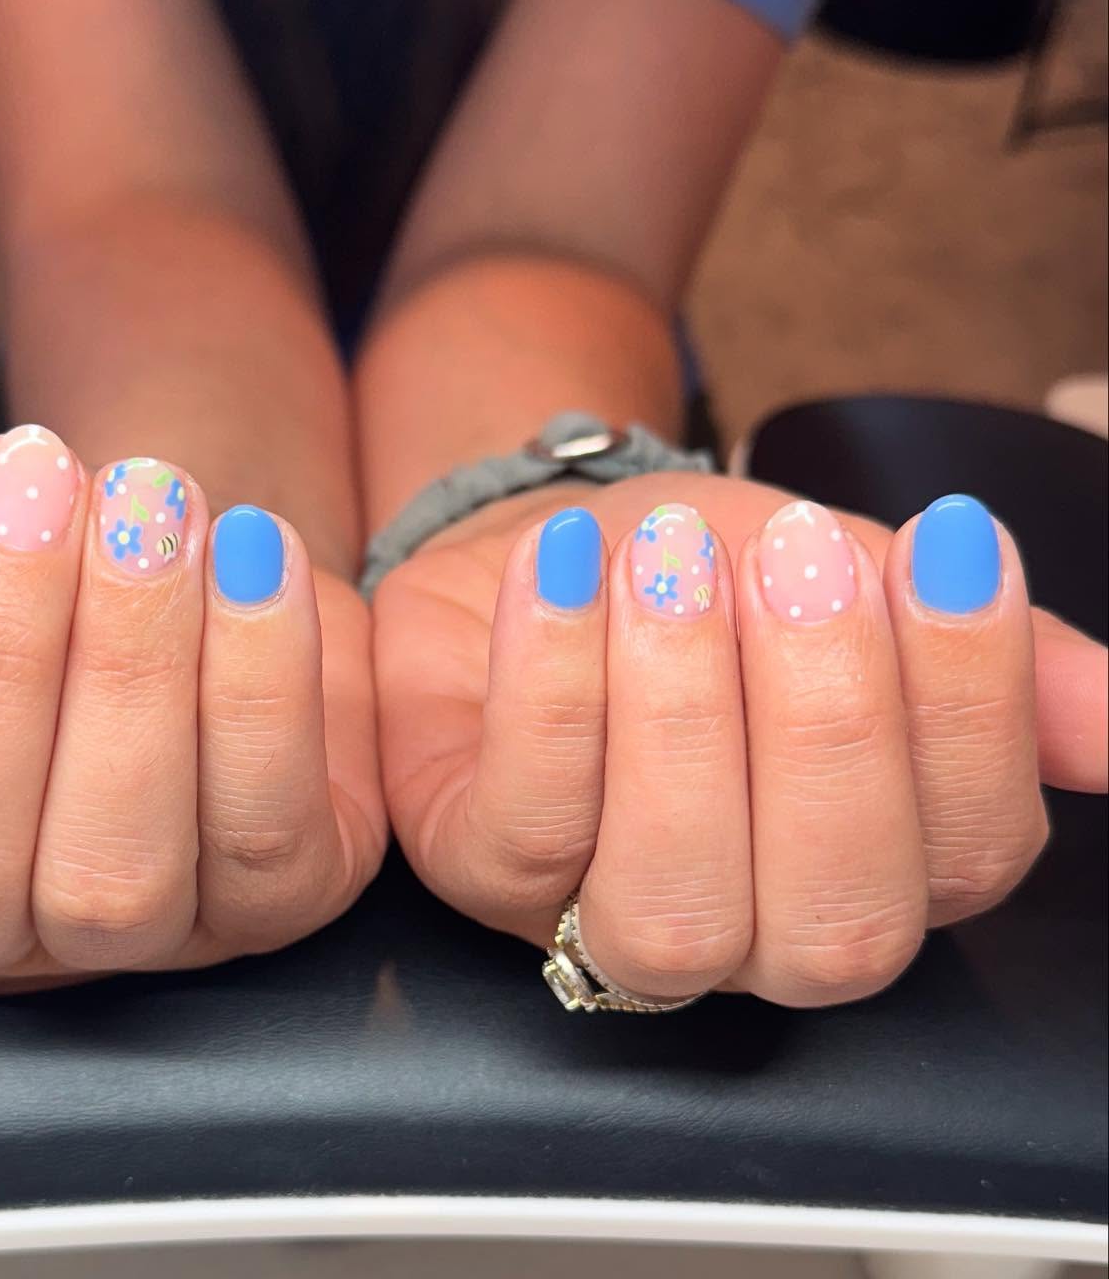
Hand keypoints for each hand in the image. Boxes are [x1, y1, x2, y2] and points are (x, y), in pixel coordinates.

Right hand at [0, 428, 384, 992]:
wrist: (203, 563)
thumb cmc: (39, 565)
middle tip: (29, 484)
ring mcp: (138, 931)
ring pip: (112, 860)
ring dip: (127, 664)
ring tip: (147, 508)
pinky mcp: (276, 899)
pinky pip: (264, 825)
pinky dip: (259, 685)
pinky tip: (252, 559)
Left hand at [373, 473, 1107, 1007]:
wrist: (546, 548)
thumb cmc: (704, 577)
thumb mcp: (855, 584)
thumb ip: (988, 661)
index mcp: (873, 864)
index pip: (971, 852)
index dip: (968, 706)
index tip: (948, 543)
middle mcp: (752, 926)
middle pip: (834, 919)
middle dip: (829, 728)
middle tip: (797, 563)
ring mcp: (603, 916)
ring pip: (674, 898)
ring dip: (685, 714)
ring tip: (674, 563)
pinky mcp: (482, 873)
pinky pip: (524, 823)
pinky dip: (551, 683)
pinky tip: (565, 569)